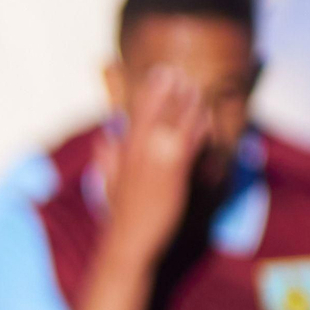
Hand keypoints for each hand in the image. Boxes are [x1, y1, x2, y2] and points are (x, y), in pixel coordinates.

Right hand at [100, 66, 207, 264]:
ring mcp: (154, 159)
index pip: (136, 114)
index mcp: (123, 152)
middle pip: (152, 112)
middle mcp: (137, 151)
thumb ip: (106, 157)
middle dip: (164, 90)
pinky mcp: (171, 171)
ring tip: (195, 88)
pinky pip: (187, 143)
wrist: (128, 237)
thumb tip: (105, 137)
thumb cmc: (121, 213)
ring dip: (185, 104)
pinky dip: (196, 127)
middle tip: (176, 72)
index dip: (148, 93)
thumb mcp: (108, 181)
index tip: (158, 76)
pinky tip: (205, 117)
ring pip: (171, 123)